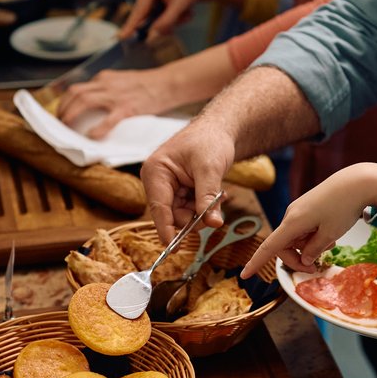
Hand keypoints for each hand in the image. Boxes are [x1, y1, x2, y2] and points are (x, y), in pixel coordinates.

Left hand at [58, 67, 178, 138]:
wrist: (168, 83)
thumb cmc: (148, 85)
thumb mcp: (122, 81)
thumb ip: (107, 89)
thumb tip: (93, 106)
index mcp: (104, 78)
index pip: (77, 88)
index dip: (65, 102)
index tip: (61, 113)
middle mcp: (106, 84)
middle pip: (75, 93)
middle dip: (63, 109)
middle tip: (61, 123)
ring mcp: (116, 95)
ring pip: (84, 101)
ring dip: (71, 115)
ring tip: (68, 128)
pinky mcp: (128, 107)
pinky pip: (107, 120)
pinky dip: (96, 129)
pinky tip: (91, 137)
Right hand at [117, 0, 220, 40]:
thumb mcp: (181, 6)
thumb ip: (167, 21)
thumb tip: (153, 34)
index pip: (139, 12)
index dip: (131, 27)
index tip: (120, 38)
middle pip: (147, 13)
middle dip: (163, 20)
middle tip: (184, 18)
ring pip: (152, 11)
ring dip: (168, 15)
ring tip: (186, 11)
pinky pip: (154, 5)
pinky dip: (167, 9)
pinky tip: (180, 6)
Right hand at [141, 121, 236, 241]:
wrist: (220, 129)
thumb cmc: (210, 140)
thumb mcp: (210, 169)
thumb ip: (208, 198)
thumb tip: (212, 224)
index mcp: (155, 172)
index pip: (159, 208)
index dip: (166, 229)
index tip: (173, 249)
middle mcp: (158, 181)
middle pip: (172, 215)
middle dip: (194, 216)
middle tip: (215, 209)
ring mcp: (168, 187)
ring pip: (183, 215)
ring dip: (202, 211)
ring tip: (219, 195)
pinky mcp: (180, 191)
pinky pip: (190, 209)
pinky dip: (204, 207)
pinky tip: (217, 195)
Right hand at [240, 163, 376, 280]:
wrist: (355, 182)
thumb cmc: (343, 207)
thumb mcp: (330, 234)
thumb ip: (314, 249)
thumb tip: (303, 258)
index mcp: (293, 222)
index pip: (269, 247)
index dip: (256, 262)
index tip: (244, 275)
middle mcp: (291, 215)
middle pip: (284, 246)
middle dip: (298, 258)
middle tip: (316, 265)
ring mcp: (298, 210)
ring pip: (296, 238)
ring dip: (309, 246)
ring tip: (331, 242)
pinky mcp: (306, 207)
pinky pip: (303, 228)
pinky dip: (312, 236)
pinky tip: (329, 232)